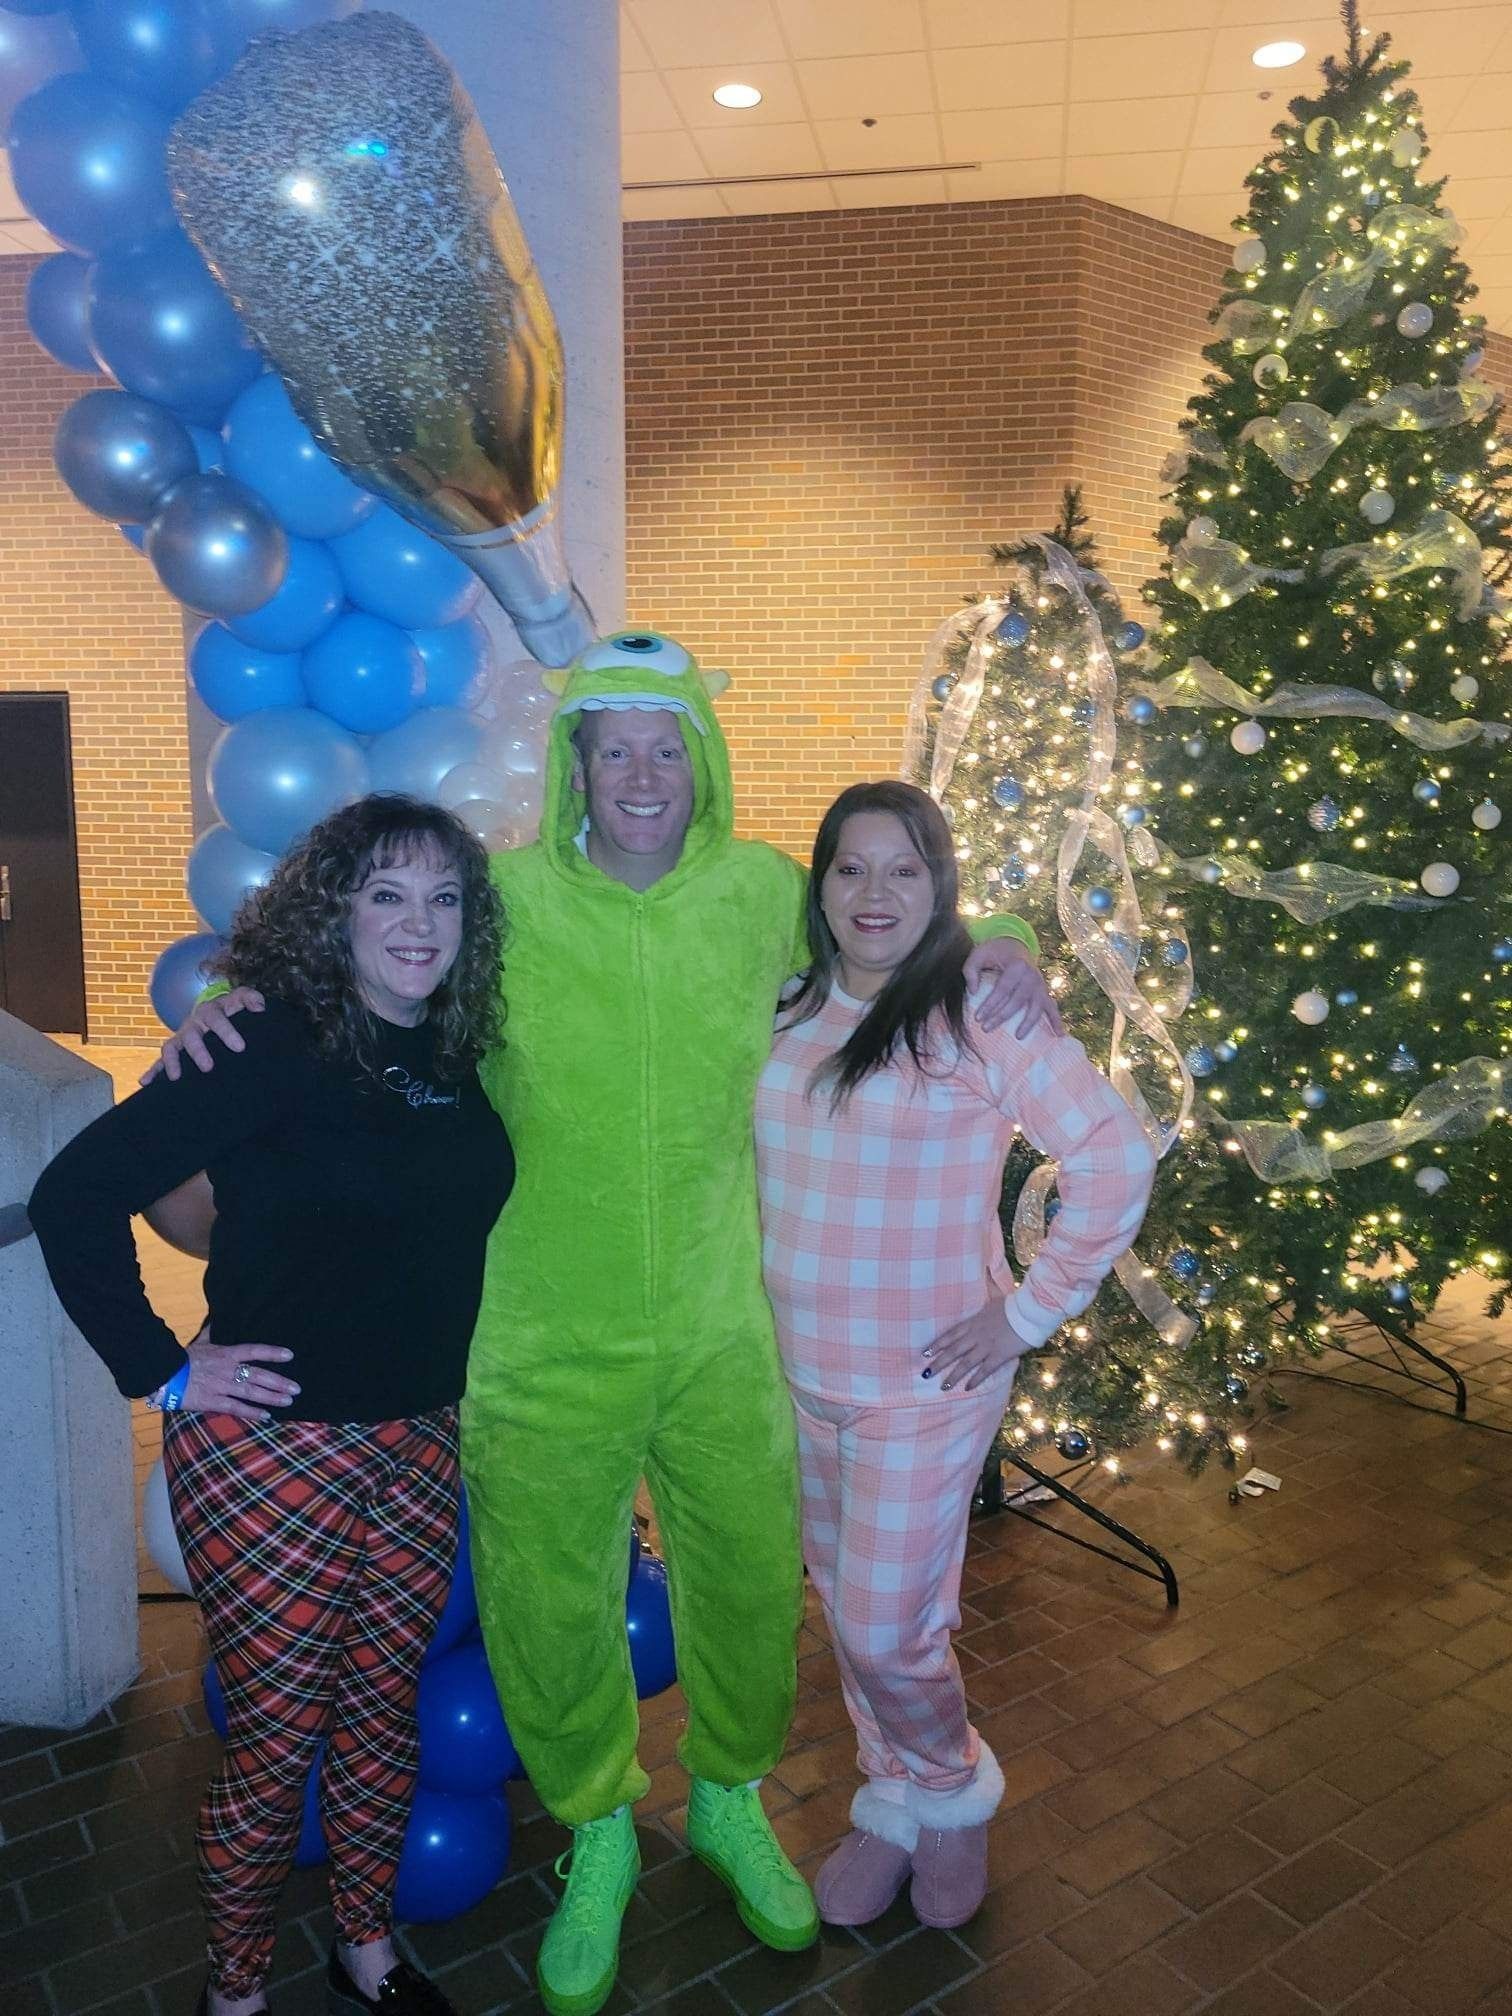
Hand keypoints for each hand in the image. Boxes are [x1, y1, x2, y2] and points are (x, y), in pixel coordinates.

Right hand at [141, 987, 264, 1085]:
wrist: (210, 1011)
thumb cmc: (229, 1009)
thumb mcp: (238, 999)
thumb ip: (250, 998)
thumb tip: (260, 1006)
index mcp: (210, 1011)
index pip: (217, 1019)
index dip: (227, 1032)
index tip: (240, 1047)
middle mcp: (193, 1024)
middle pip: (192, 1036)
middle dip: (198, 1051)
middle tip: (208, 1067)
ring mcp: (181, 1037)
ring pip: (172, 1048)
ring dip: (171, 1062)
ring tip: (175, 1078)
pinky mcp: (174, 1050)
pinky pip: (160, 1061)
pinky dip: (152, 1071)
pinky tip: (144, 1082)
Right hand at [180, 1327, 298, 1423]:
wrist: (163, 1375)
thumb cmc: (182, 1359)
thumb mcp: (200, 1343)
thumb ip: (211, 1333)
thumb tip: (216, 1320)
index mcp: (225, 1354)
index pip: (254, 1351)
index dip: (272, 1352)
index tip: (289, 1355)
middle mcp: (227, 1370)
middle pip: (258, 1375)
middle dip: (279, 1382)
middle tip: (296, 1388)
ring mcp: (221, 1386)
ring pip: (251, 1392)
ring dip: (271, 1397)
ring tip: (287, 1401)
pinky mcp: (212, 1402)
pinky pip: (236, 1408)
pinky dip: (251, 1412)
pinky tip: (266, 1416)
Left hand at [924, 1305, 1031, 1391]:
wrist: (1029, 1311)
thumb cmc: (1013, 1304)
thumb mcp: (993, 1300)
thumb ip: (984, 1304)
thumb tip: (983, 1295)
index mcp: (973, 1321)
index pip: (950, 1334)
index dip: (937, 1344)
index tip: (925, 1353)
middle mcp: (976, 1335)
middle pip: (953, 1351)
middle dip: (938, 1363)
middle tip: (925, 1374)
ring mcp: (986, 1346)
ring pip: (965, 1363)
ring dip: (953, 1375)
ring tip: (943, 1386)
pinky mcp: (999, 1355)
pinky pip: (985, 1370)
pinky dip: (975, 1380)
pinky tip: (967, 1388)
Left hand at [964, 940, 1061, 1037]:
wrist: (1014, 945)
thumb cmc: (994, 952)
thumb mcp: (978, 954)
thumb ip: (971, 970)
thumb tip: (973, 991)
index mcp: (1017, 965)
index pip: (1003, 989)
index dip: (990, 1004)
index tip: (978, 1018)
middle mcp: (1032, 976)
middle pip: (1017, 1001)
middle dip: (1001, 1016)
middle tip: (986, 1028)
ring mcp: (1040, 985)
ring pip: (1036, 1007)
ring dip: (1027, 1023)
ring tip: (1018, 1036)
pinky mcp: (1044, 992)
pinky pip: (1052, 1007)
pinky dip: (1056, 1020)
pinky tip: (1059, 1034)